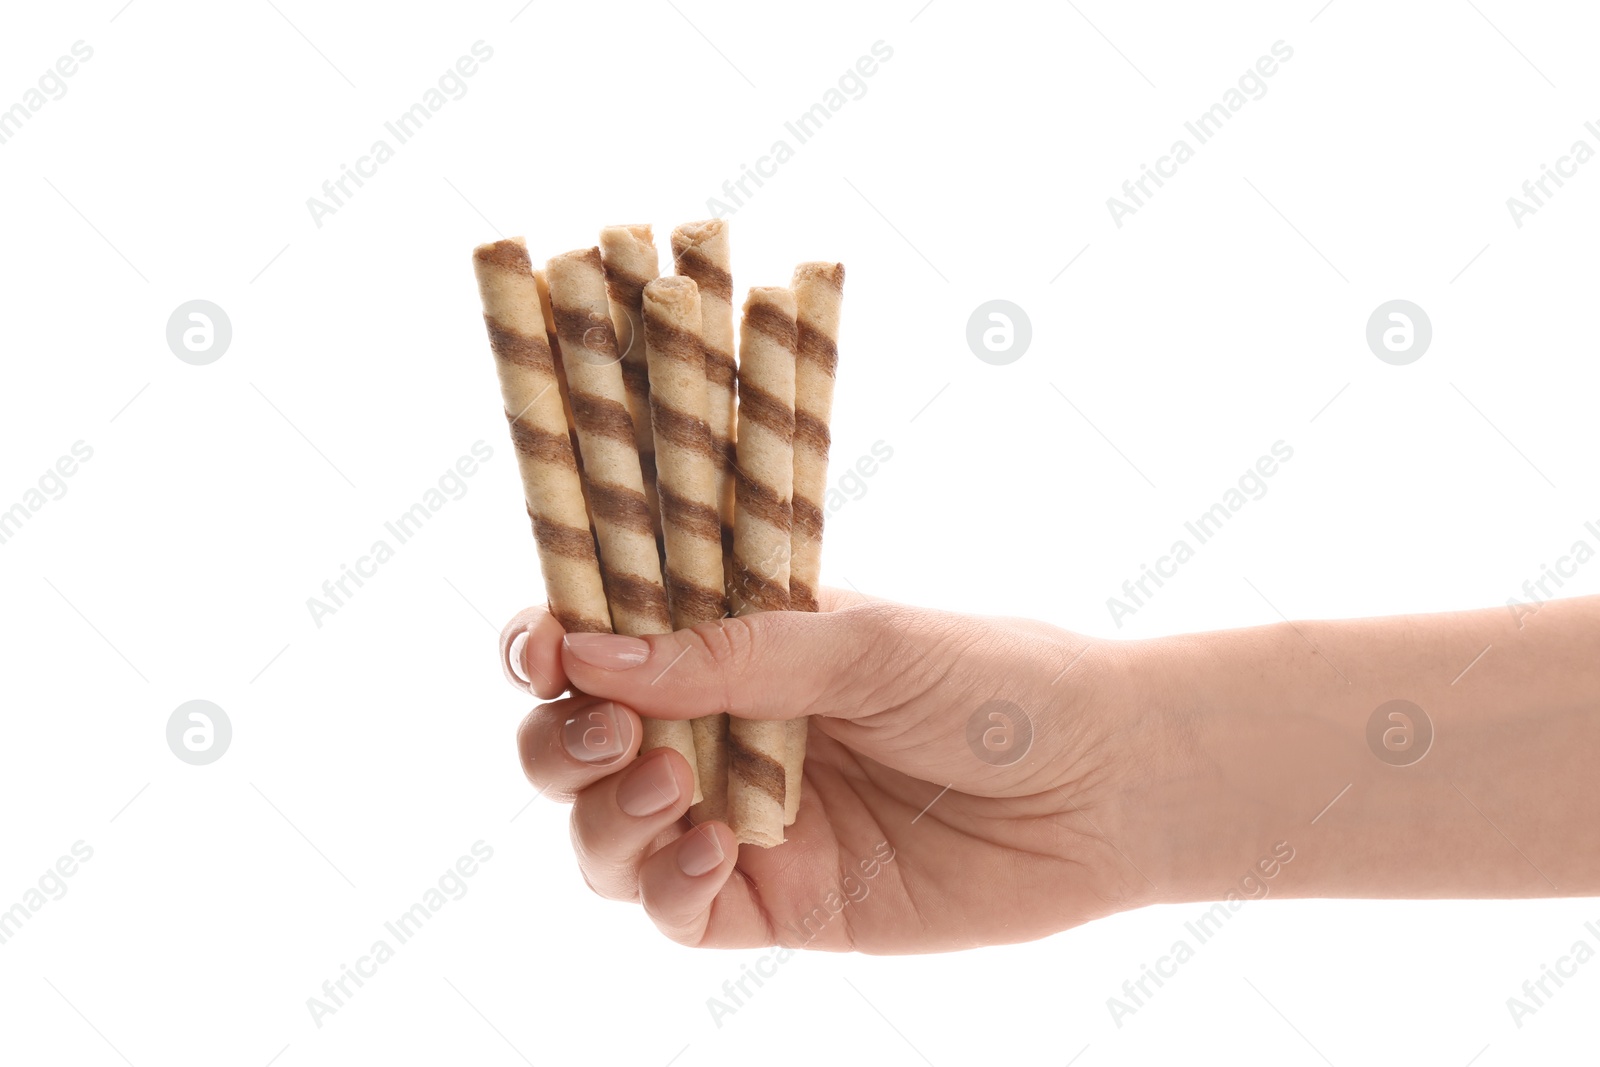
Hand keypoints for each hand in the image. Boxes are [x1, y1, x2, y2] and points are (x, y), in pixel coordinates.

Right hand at [499, 588, 1160, 952]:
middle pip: (578, 748)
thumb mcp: (865, 643)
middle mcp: (724, 733)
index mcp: (737, 648)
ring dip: (604, 813)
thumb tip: (593, 653)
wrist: (1104, 785)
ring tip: (664, 783)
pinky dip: (667, 884)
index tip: (539, 647)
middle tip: (605, 728)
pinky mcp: (778, 903)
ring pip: (607, 836)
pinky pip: (677, 910)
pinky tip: (712, 848)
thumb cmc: (999, 683)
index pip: (606, 644)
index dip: (550, 645)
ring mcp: (745, 821)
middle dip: (559, 741)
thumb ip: (732, 655)